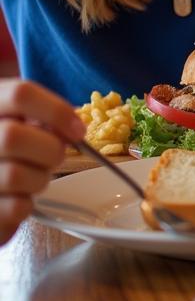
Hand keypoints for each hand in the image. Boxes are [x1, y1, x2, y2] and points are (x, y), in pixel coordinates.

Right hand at [0, 79, 84, 244]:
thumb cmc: (8, 145)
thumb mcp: (19, 118)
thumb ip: (42, 116)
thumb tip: (74, 128)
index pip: (21, 94)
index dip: (56, 111)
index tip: (78, 130)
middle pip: (13, 136)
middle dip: (49, 149)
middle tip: (55, 157)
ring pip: (15, 174)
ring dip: (39, 178)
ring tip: (34, 176)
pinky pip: (16, 207)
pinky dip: (27, 204)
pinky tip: (19, 196)